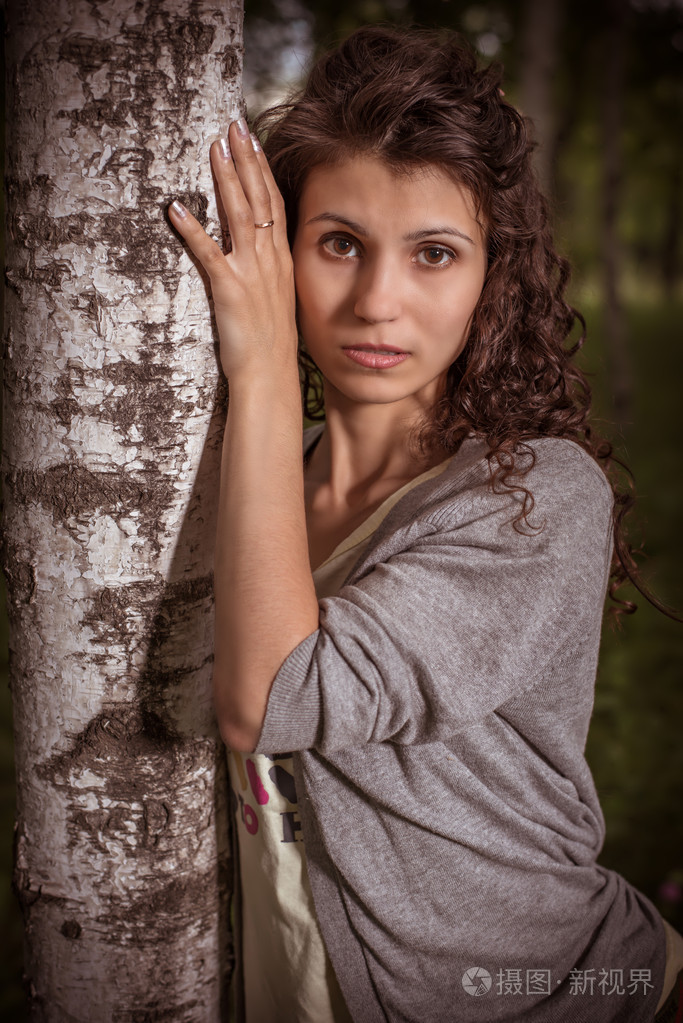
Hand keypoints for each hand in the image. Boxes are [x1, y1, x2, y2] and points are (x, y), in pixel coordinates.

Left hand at [169, 118, 297, 379]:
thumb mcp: (276, 301)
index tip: (253, 141)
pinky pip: (208, 254)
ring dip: (226, 180)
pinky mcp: (230, 291)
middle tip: (235, 125)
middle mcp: (269, 261)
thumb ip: (267, 273)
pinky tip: (175, 209)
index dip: (263, 170)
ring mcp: (251, 274)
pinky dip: (192, 231)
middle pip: (259, 200)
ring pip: (240, 216)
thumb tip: (254, 256)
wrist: (269, 376)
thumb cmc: (271, 345)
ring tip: (214, 149)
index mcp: (281, 262)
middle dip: (247, 160)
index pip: (274, 204)